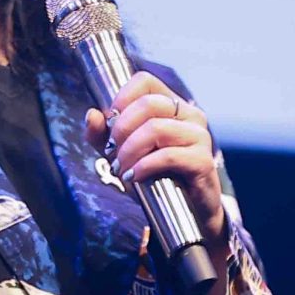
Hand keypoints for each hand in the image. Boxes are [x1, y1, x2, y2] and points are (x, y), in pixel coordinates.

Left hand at [85, 73, 231, 286]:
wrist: (188, 214)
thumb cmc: (157, 179)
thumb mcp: (123, 155)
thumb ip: (103, 136)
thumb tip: (92, 115)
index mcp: (172, 105)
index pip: (144, 80)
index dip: (120, 98)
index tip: (109, 124)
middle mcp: (190, 115)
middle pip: (148, 104)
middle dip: (121, 130)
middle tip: (112, 153)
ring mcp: (200, 137)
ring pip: (156, 129)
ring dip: (129, 151)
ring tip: (121, 169)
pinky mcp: (203, 161)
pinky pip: (168, 155)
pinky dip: (144, 167)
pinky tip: (134, 177)